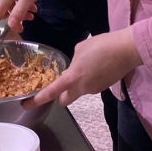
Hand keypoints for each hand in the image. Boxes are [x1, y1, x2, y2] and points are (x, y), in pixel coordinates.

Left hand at [27, 28, 142, 107]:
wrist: (126, 50)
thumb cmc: (101, 45)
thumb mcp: (80, 48)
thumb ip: (73, 60)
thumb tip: (76, 65)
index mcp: (72, 77)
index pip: (51, 92)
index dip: (37, 100)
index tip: (26, 104)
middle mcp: (82, 88)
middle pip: (64, 100)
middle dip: (60, 96)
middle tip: (60, 85)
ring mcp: (94, 89)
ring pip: (79, 91)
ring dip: (77, 83)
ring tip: (86, 65)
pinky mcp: (104, 87)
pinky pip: (91, 86)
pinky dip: (89, 79)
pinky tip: (97, 66)